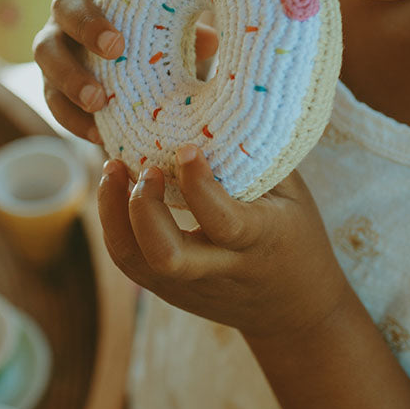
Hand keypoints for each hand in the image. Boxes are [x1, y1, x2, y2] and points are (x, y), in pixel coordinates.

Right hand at [33, 0, 219, 142]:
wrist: (138, 89)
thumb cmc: (161, 44)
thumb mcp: (179, 37)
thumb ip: (190, 34)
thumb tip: (210, 40)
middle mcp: (73, 10)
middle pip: (65, 4)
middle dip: (88, 24)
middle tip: (116, 46)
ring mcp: (56, 45)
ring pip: (45, 52)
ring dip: (71, 75)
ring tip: (98, 100)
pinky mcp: (50, 83)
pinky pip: (52, 99)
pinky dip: (73, 118)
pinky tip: (98, 134)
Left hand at [98, 146, 349, 340]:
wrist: (295, 309)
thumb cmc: (296, 236)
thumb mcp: (292, 195)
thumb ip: (256, 159)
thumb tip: (224, 99)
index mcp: (259, 241)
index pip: (222, 221)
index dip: (199, 185)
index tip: (188, 148)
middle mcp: (219, 270)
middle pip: (166, 254)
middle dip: (144, 208)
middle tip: (145, 167)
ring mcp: (189, 286)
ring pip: (135, 261)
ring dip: (114, 213)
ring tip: (113, 168)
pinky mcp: (168, 292)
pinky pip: (129, 261)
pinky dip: (113, 222)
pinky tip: (116, 189)